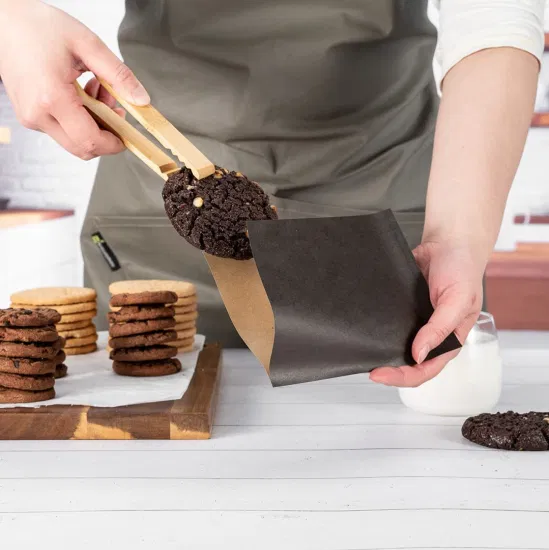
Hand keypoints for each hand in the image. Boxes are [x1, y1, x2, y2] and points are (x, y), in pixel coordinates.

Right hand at [0, 0, 149, 159]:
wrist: (2, 19)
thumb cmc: (38, 26)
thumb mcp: (87, 44)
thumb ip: (119, 75)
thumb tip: (141, 100)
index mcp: (51, 97)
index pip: (90, 141)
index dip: (114, 144)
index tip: (128, 134)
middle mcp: (37, 114)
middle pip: (83, 148)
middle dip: (106, 133)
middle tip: (114, 104)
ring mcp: (31, 117)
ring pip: (74, 140)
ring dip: (94, 123)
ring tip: (96, 89)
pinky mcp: (30, 116)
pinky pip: (63, 130)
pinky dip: (80, 118)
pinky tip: (82, 92)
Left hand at [369, 239, 483, 386]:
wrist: (449, 242)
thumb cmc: (463, 271)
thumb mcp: (458, 301)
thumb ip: (440, 329)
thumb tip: (419, 354)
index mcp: (449, 340)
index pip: (425, 369)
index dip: (403, 376)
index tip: (380, 374)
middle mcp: (431, 336)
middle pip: (409, 364)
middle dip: (389, 370)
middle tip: (369, 368)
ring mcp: (416, 323)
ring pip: (397, 346)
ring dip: (383, 352)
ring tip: (365, 354)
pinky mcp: (403, 309)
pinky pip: (389, 323)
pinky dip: (378, 329)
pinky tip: (366, 329)